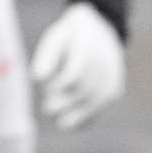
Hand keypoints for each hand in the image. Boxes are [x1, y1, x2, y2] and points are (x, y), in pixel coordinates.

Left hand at [30, 2, 125, 130]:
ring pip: (97, 101)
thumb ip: (46, 56)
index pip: (74, 73)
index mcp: (88, 45)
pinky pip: (103, 105)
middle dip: (65, 102)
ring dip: (78, 115)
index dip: (58, 86)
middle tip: (46, 108)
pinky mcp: (115, 88)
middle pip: (86, 89)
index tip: (44, 90)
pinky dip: (88, 118)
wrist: (100, 27)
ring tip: (60, 124)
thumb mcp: (55, 37)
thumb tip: (36, 79)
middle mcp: (105, 61)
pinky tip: (72, 125)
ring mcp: (113, 75)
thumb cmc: (69, 36)